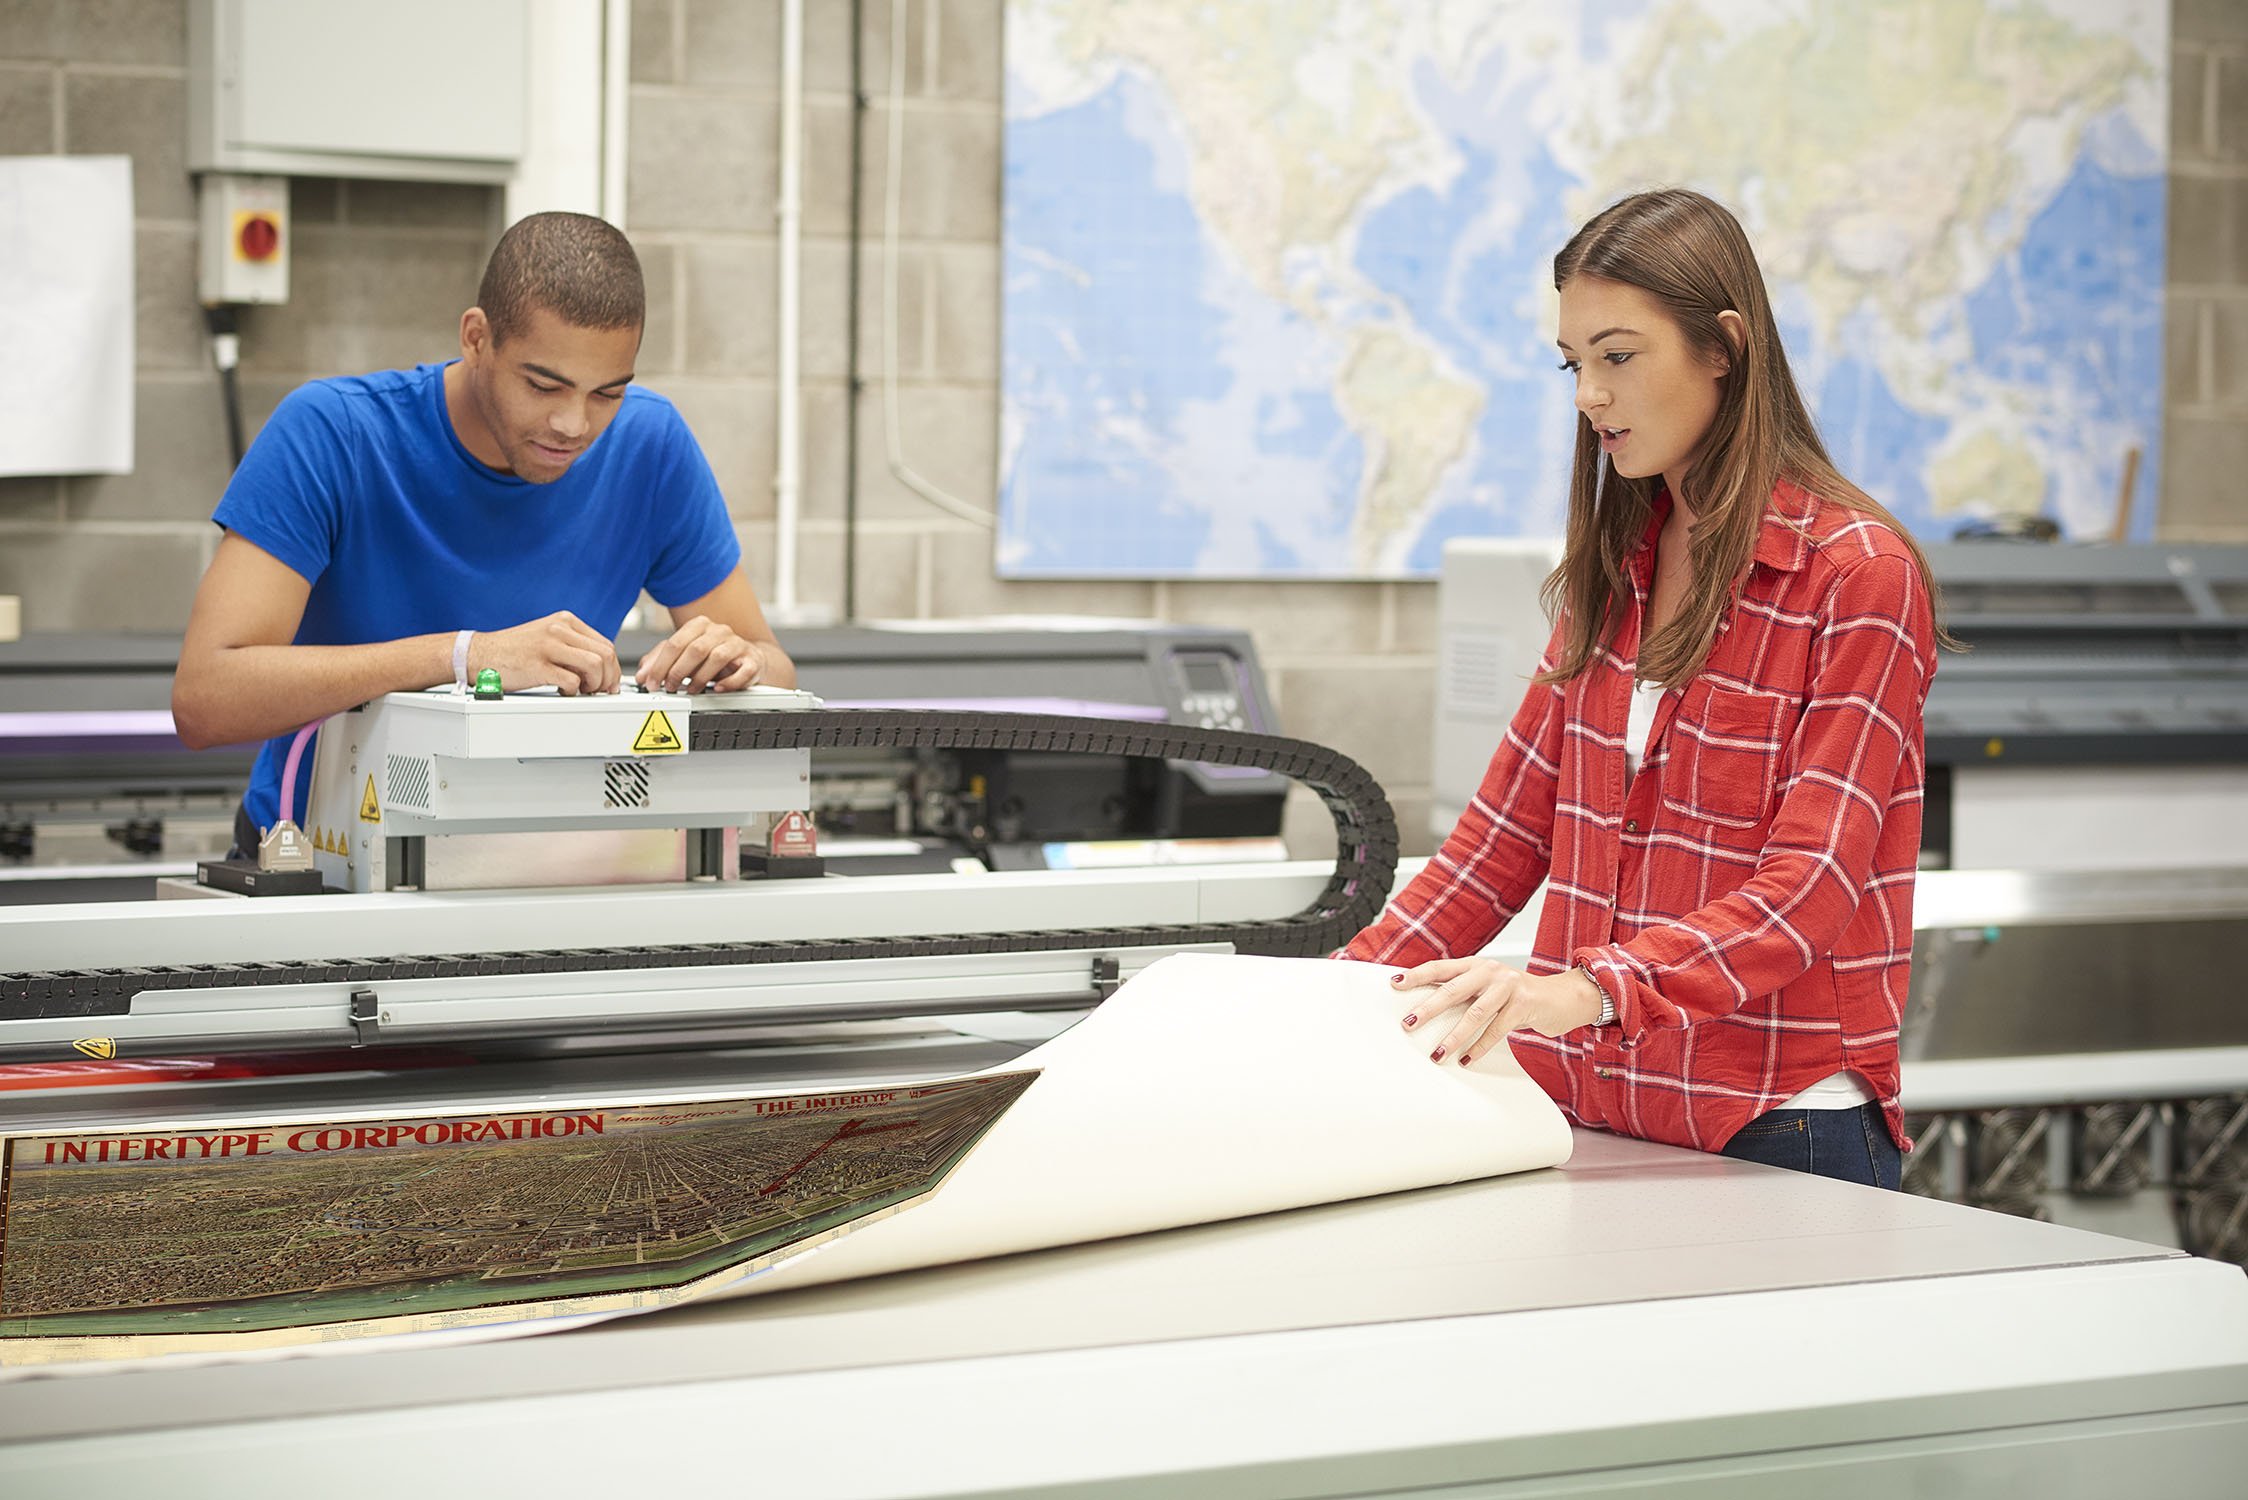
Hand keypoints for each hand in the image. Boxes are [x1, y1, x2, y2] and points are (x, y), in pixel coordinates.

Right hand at [474, 612, 620, 694]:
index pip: (605, 644)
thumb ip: (573, 646)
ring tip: (582, 690)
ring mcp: (548, 646)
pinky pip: (572, 680)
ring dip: (595, 685)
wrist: (478, 654)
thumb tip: (603, 667)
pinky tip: (563, 691)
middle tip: (600, 691)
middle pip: (605, 655)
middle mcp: (559, 629)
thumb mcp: (547, 637)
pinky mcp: (538, 665)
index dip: (613, 668)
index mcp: (565, 621)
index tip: (609, 682)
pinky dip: (573, 691)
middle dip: (608, 678)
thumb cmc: (514, 651)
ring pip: (595, 665)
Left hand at [636, 616, 765, 693]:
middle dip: (678, 671)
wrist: (747, 660)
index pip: (675, 642)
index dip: (660, 665)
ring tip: (691, 690)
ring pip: (717, 657)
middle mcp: (719, 631)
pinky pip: (742, 671)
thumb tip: (643, 675)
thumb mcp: (684, 655)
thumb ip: (660, 660)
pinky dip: (729, 683)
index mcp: (700, 625)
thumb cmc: (712, 657)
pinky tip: (717, 689)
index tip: (651, 682)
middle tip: (669, 687)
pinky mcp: (753, 660)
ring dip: (700, 677)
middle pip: (695, 648)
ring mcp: (738, 644)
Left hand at [1392, 958, 1602, 1065]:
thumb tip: (1425, 1007)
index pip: (1440, 968)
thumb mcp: (1488, 987)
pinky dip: (1480, 1046)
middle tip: (1408, 1023)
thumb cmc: (1516, 995)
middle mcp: (1490, 971)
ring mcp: (1508, 986)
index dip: (1417, 975)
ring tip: (1438, 1053)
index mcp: (1476, 964)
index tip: (1394, 984)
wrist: (1560, 997)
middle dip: (1428, 1008)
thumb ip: (1464, 992)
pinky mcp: (1524, 1004)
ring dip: (1454, 1036)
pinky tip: (1467, 1059)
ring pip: (1475, 1013)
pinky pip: (1497, 1029)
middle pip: (1453, 989)